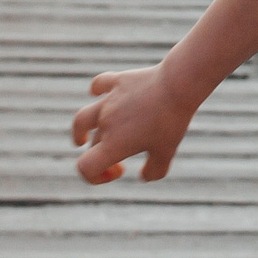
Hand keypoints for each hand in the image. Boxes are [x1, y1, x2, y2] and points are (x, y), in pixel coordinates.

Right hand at [72, 64, 202, 183]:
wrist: (178, 85)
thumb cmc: (171, 121)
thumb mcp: (167, 152)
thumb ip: (154, 171)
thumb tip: (144, 176)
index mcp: (114, 144)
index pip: (86, 167)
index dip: (96, 177)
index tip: (119, 171)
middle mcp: (106, 123)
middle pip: (94, 146)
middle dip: (103, 158)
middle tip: (124, 159)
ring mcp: (110, 101)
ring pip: (83, 118)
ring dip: (80, 131)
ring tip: (82, 138)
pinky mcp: (119, 81)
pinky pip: (99, 85)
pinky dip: (96, 90)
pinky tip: (97, 93)